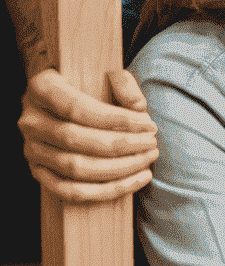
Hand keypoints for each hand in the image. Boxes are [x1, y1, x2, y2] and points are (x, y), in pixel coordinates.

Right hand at [19, 67, 158, 201]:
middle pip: (77, 140)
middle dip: (122, 145)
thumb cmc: (90, 87)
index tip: (149, 124)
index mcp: (41, 88)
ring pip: (76, 169)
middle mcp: (31, 121)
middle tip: (152, 143)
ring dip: (119, 168)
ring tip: (148, 159)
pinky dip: (107, 190)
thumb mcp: (105, 74)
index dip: (116, 119)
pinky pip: (71, 192)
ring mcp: (31, 150)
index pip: (77, 108)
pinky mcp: (39, 173)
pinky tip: (137, 179)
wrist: (62, 103)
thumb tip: (138, 106)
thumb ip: (123, 83)